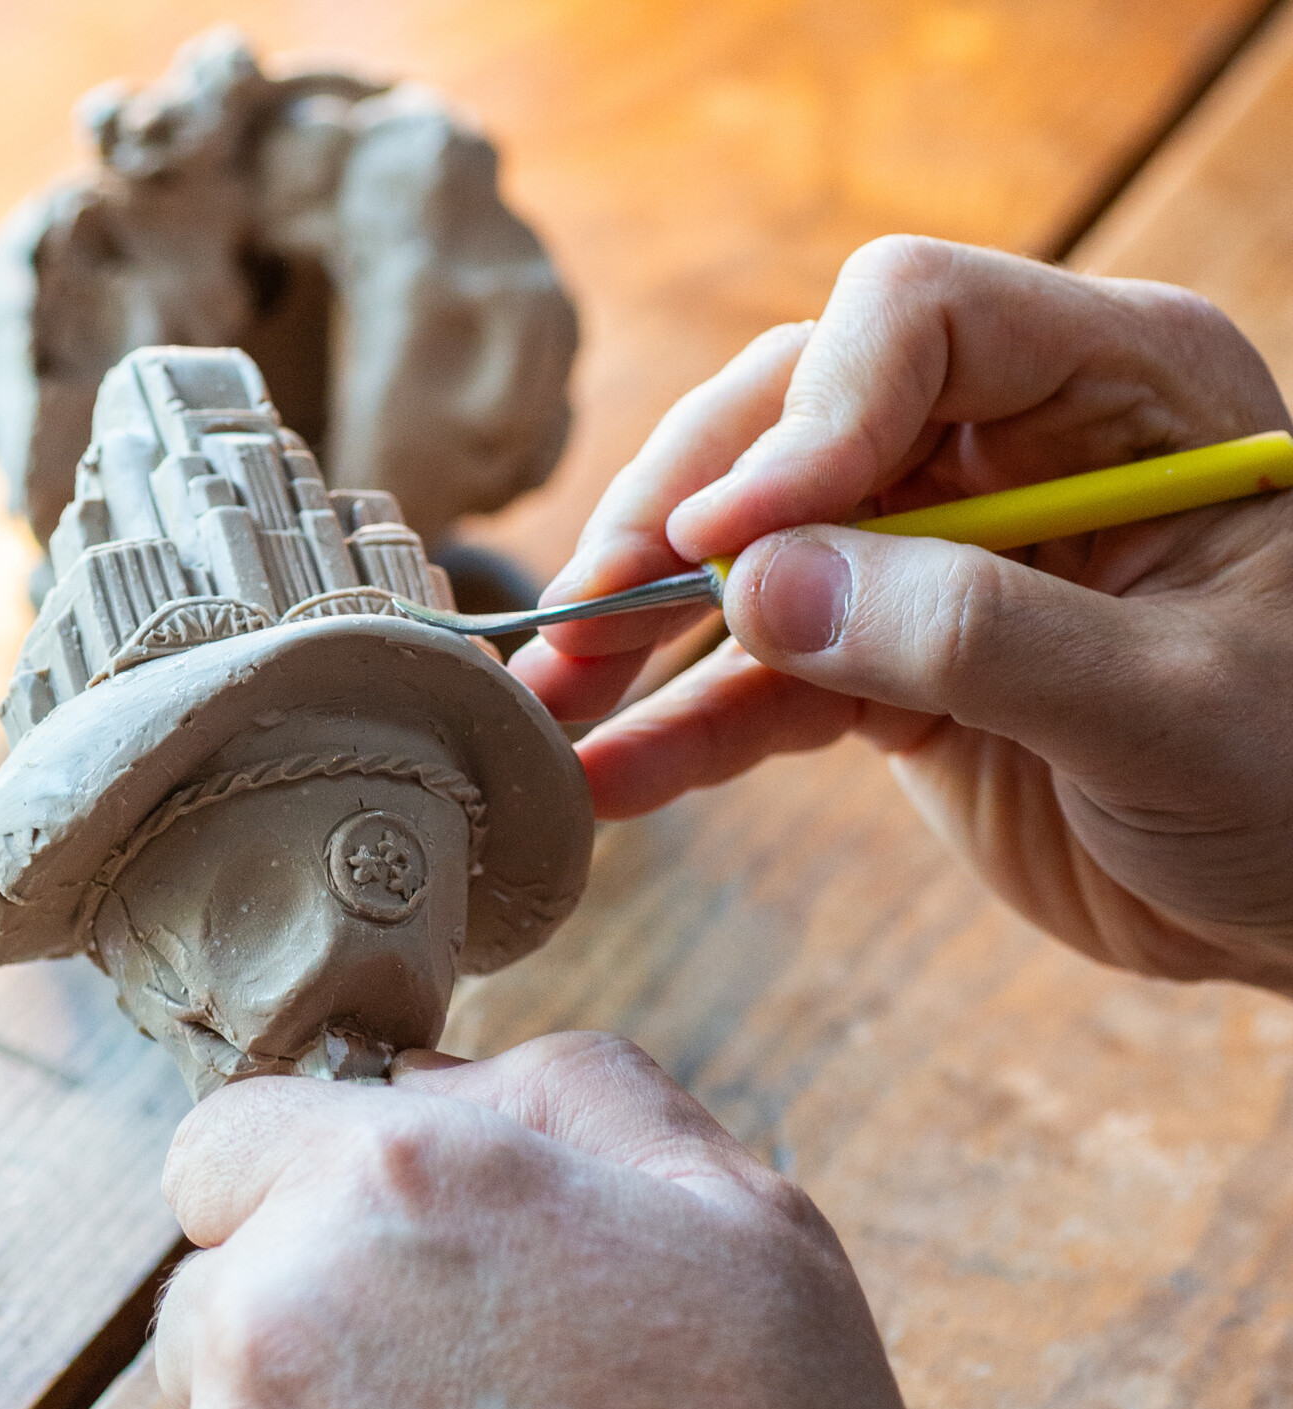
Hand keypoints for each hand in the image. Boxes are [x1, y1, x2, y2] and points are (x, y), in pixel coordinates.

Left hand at [155, 1035, 1183, 1408]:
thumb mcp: (741, 1216)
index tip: (379, 1250)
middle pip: (214, 1285)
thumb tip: (439, 1078)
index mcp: (389, 1188)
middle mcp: (275, 1316)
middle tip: (460, 1402)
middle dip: (303, 1316)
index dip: (300, 1183)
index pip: (226, 1137)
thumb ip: (572, 1096)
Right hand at [510, 238, 1292, 990]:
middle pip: (794, 422)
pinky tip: (613, 778)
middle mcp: (1010, 446)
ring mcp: (940, 558)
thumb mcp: (1168, 702)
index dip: (804, 419)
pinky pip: (769, 681)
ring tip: (550, 704)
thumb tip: (764, 586)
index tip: (728, 541)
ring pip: (755, 555)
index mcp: (1115, 385)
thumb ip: (972, 635)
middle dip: (679, 518)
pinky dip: (688, 729)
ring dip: (646, 630)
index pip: (911, 320)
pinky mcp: (895, 669)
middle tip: (585, 613)